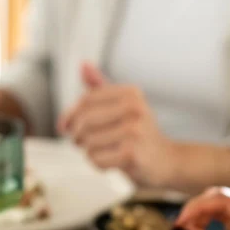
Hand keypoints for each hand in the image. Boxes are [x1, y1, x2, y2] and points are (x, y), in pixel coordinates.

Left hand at [58, 64, 179, 187]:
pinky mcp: (132, 153)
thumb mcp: (123, 106)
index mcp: (131, 93)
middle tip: (81, 142)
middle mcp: (135, 108)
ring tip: (104, 152)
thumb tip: (83, 65)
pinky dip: (98, 164)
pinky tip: (111, 162)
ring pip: (88, 142)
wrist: (166, 161)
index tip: (63, 127)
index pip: (86, 100)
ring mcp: (135, 131)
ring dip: (89, 151)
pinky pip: (96, 159)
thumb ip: (101, 87)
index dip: (69, 115)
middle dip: (77, 135)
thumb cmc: (139, 133)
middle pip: (84, 121)